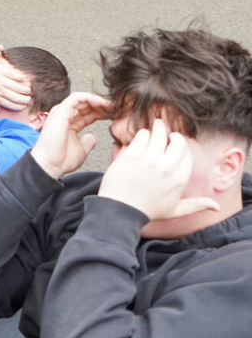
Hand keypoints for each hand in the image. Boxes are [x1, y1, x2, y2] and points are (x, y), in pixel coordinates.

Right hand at [31, 92, 112, 180]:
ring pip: (83, 99)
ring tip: (111, 105)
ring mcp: (62, 112)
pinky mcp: (60, 111)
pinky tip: (100, 103)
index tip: (116, 116)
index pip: (88, 112)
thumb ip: (88, 142)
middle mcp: (65, 115)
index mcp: (70, 123)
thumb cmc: (62, 160)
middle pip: (87, 104)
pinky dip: (89, 98)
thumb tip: (92, 137)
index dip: (103, 112)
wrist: (50, 166)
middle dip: (103, 105)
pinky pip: (76, 98)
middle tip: (117, 108)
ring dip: (98, 100)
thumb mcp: (81, 150)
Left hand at [98, 119, 212, 221]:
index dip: (181, 145)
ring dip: (157, 129)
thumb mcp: (175, 210)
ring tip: (155, 126)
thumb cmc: (147, 210)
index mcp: (180, 179)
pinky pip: (142, 135)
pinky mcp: (132, 155)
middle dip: (172, 134)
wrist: (120, 210)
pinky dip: (142, 134)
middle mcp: (167, 168)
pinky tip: (141, 138)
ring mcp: (150, 160)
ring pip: (159, 134)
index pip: (187, 153)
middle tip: (166, 131)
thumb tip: (216, 207)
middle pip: (177, 141)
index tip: (175, 143)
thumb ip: (197, 205)